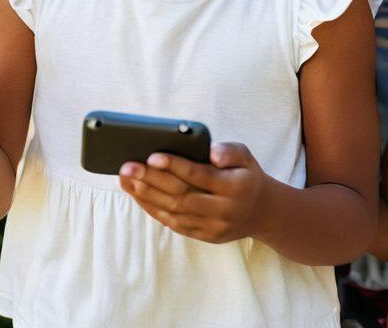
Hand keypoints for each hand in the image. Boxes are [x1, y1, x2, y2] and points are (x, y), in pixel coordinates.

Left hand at [118, 142, 270, 244]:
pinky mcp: (203, 236)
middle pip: (181, 195)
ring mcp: (212, 226)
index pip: (200, 176)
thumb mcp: (246, 156)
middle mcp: (222, 209)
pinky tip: (138, 195)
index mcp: (234, 187)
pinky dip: (153, 209)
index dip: (175, 166)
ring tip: (126, 179)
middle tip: (128, 167)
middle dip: (151, 180)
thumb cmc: (246, 176)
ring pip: (174, 212)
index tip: (152, 156)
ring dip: (146, 196)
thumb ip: (230, 151)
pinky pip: (174, 224)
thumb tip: (211, 153)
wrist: (261, 212)